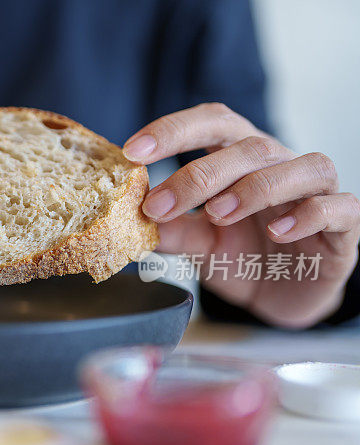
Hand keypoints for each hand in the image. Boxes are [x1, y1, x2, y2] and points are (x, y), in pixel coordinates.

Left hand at [124, 103, 359, 328]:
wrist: (284, 296)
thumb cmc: (242, 256)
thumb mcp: (198, 243)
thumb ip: (171, 228)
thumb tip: (129, 215)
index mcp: (240, 159)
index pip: (212, 124)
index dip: (173, 130)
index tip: (132, 151)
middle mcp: (280, 166)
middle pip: (250, 146)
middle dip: (200, 174)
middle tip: (159, 204)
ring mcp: (316, 194)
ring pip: (303, 167)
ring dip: (255, 187)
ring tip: (216, 213)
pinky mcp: (344, 226)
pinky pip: (338, 207)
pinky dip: (308, 214)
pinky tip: (278, 231)